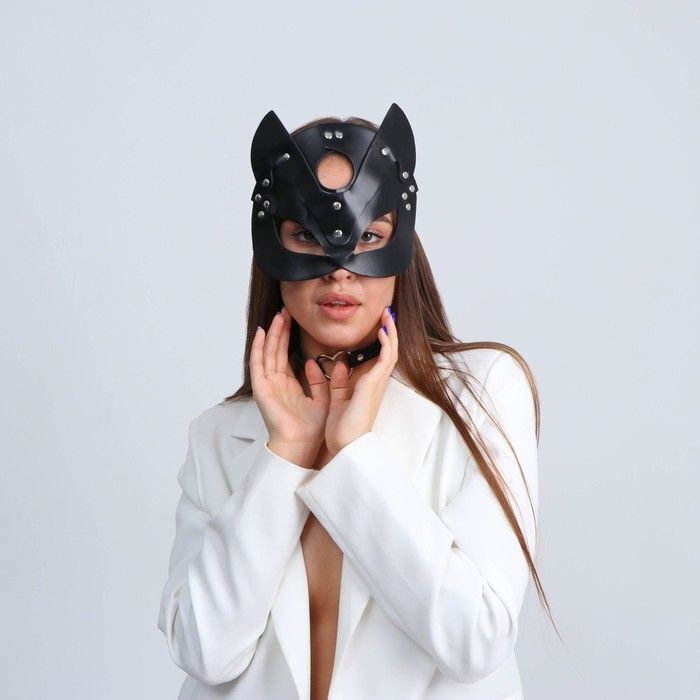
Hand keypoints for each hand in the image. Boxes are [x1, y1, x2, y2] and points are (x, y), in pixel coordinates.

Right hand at [250, 307, 329, 465]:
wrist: (301, 445)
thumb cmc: (311, 429)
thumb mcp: (323, 400)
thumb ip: (323, 382)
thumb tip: (326, 363)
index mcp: (288, 385)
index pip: (286, 355)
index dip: (289, 338)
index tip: (294, 321)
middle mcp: (275, 383)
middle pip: (276, 350)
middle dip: (280, 330)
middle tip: (286, 311)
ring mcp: (267, 385)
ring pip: (268, 352)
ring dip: (272, 333)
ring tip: (278, 315)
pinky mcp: (261, 388)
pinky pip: (258, 363)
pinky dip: (258, 347)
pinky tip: (261, 332)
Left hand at [324, 306, 397, 454]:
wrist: (345, 446)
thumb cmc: (342, 429)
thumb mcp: (337, 399)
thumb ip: (338, 382)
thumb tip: (338, 364)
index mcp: (370, 387)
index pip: (380, 359)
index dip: (382, 341)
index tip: (378, 325)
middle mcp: (378, 384)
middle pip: (390, 352)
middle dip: (389, 332)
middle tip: (386, 314)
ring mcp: (378, 384)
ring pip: (391, 352)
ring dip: (391, 332)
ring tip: (387, 315)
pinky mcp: (374, 385)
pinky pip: (386, 359)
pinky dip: (386, 343)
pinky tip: (383, 330)